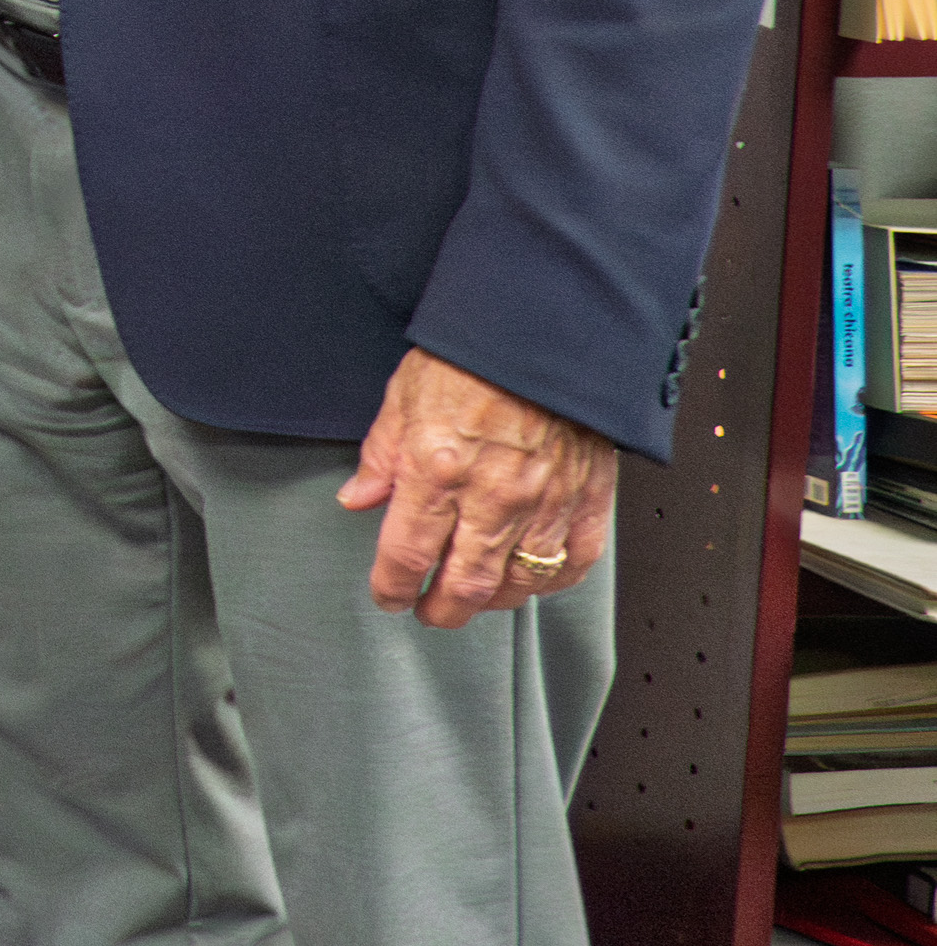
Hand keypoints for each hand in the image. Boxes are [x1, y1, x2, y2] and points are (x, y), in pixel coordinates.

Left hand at [338, 349, 616, 626]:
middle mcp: (491, 495)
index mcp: (437, 469)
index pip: (406, 553)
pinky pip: (574, 562)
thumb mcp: (404, 395)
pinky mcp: (586, 499)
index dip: (391, 586)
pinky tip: (533, 581)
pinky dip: (551, 582)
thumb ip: (382, 455)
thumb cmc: (474, 355)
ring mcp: (543, 502)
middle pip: (464, 584)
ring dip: (492, 602)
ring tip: (474, 599)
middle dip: (441, 610)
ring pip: (519, 583)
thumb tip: (359, 498)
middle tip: (429, 612)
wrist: (546, 332)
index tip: (386, 595)